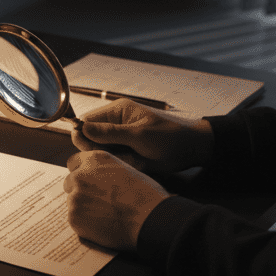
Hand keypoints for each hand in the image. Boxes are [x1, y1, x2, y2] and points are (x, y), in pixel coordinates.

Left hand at [64, 150, 170, 250]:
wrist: (149, 218)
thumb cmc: (146, 195)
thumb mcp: (125, 170)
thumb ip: (105, 171)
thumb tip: (97, 179)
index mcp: (95, 160)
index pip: (74, 162)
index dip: (82, 173)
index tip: (89, 182)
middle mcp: (80, 175)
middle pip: (70, 182)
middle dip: (80, 191)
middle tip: (98, 202)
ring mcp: (75, 197)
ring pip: (72, 202)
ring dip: (83, 208)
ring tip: (105, 215)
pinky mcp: (74, 217)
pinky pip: (75, 219)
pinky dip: (85, 223)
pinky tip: (103, 225)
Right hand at [72, 99, 214, 173]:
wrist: (193, 149)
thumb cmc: (170, 137)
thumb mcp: (140, 135)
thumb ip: (110, 133)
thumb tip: (82, 128)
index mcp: (117, 111)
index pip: (86, 122)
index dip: (84, 137)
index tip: (94, 150)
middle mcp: (116, 123)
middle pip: (90, 139)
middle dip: (102, 151)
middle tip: (122, 155)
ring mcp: (121, 138)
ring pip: (102, 152)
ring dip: (114, 159)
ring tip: (134, 159)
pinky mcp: (127, 151)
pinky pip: (114, 159)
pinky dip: (122, 164)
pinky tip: (137, 163)